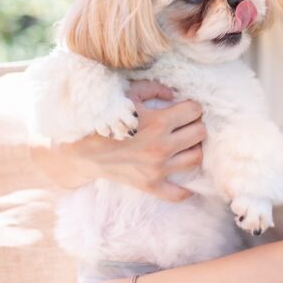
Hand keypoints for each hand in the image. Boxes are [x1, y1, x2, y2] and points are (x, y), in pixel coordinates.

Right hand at [57, 80, 205, 200]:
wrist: (81, 150)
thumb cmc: (105, 119)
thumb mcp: (126, 95)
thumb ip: (153, 89)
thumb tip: (173, 94)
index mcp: (157, 122)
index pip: (194, 111)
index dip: (192, 106)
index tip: (185, 107)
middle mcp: (161, 147)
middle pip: (200, 133)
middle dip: (195, 124)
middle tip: (185, 124)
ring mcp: (157, 169)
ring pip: (196, 158)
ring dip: (193, 148)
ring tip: (184, 143)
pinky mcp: (150, 185)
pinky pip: (177, 194)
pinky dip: (185, 189)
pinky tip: (187, 182)